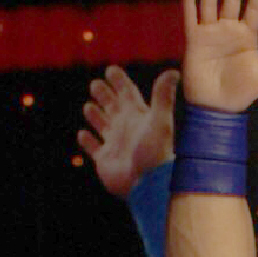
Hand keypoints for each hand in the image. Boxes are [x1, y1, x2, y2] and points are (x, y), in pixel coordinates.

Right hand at [76, 64, 179, 195]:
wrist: (148, 186)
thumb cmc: (155, 153)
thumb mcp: (160, 121)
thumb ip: (163, 96)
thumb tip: (174, 72)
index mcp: (137, 116)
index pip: (127, 93)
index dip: (119, 81)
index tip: (111, 70)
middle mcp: (125, 128)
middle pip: (112, 106)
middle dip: (104, 94)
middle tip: (96, 85)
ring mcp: (115, 144)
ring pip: (102, 125)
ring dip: (95, 115)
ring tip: (88, 107)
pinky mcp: (104, 160)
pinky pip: (93, 148)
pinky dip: (86, 141)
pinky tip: (83, 135)